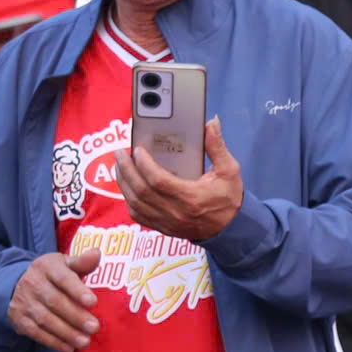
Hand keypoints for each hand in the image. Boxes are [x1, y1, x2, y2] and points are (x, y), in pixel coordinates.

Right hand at [9, 247, 100, 351]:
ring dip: (66, 332)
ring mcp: (24, 301)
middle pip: (55, 301)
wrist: (18, 283)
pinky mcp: (19, 318)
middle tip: (95, 327)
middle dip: (76, 316)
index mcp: (46, 267)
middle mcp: (32, 283)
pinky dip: (53, 341)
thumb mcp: (65, 264)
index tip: (92, 301)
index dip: (76, 290)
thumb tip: (97, 253)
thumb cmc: (53, 275)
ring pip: (45, 319)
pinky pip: (36, 332)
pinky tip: (69, 347)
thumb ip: (82, 262)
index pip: (62, 278)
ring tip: (85, 341)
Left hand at [115, 117, 244, 242]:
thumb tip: (211, 122)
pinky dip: (128, 199)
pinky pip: (137, 215)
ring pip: (135, 203)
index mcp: (191, 198)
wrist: (231, 229)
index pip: (158, 181)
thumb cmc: (228, 199)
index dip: (144, 164)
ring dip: (123, 182)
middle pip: (140, 191)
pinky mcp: (163, 227)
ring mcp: (167, 222)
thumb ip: (217, 146)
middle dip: (126, 169)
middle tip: (120, 152)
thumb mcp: (229, 171)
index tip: (138, 150)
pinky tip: (127, 185)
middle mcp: (176, 212)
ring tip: (120, 165)